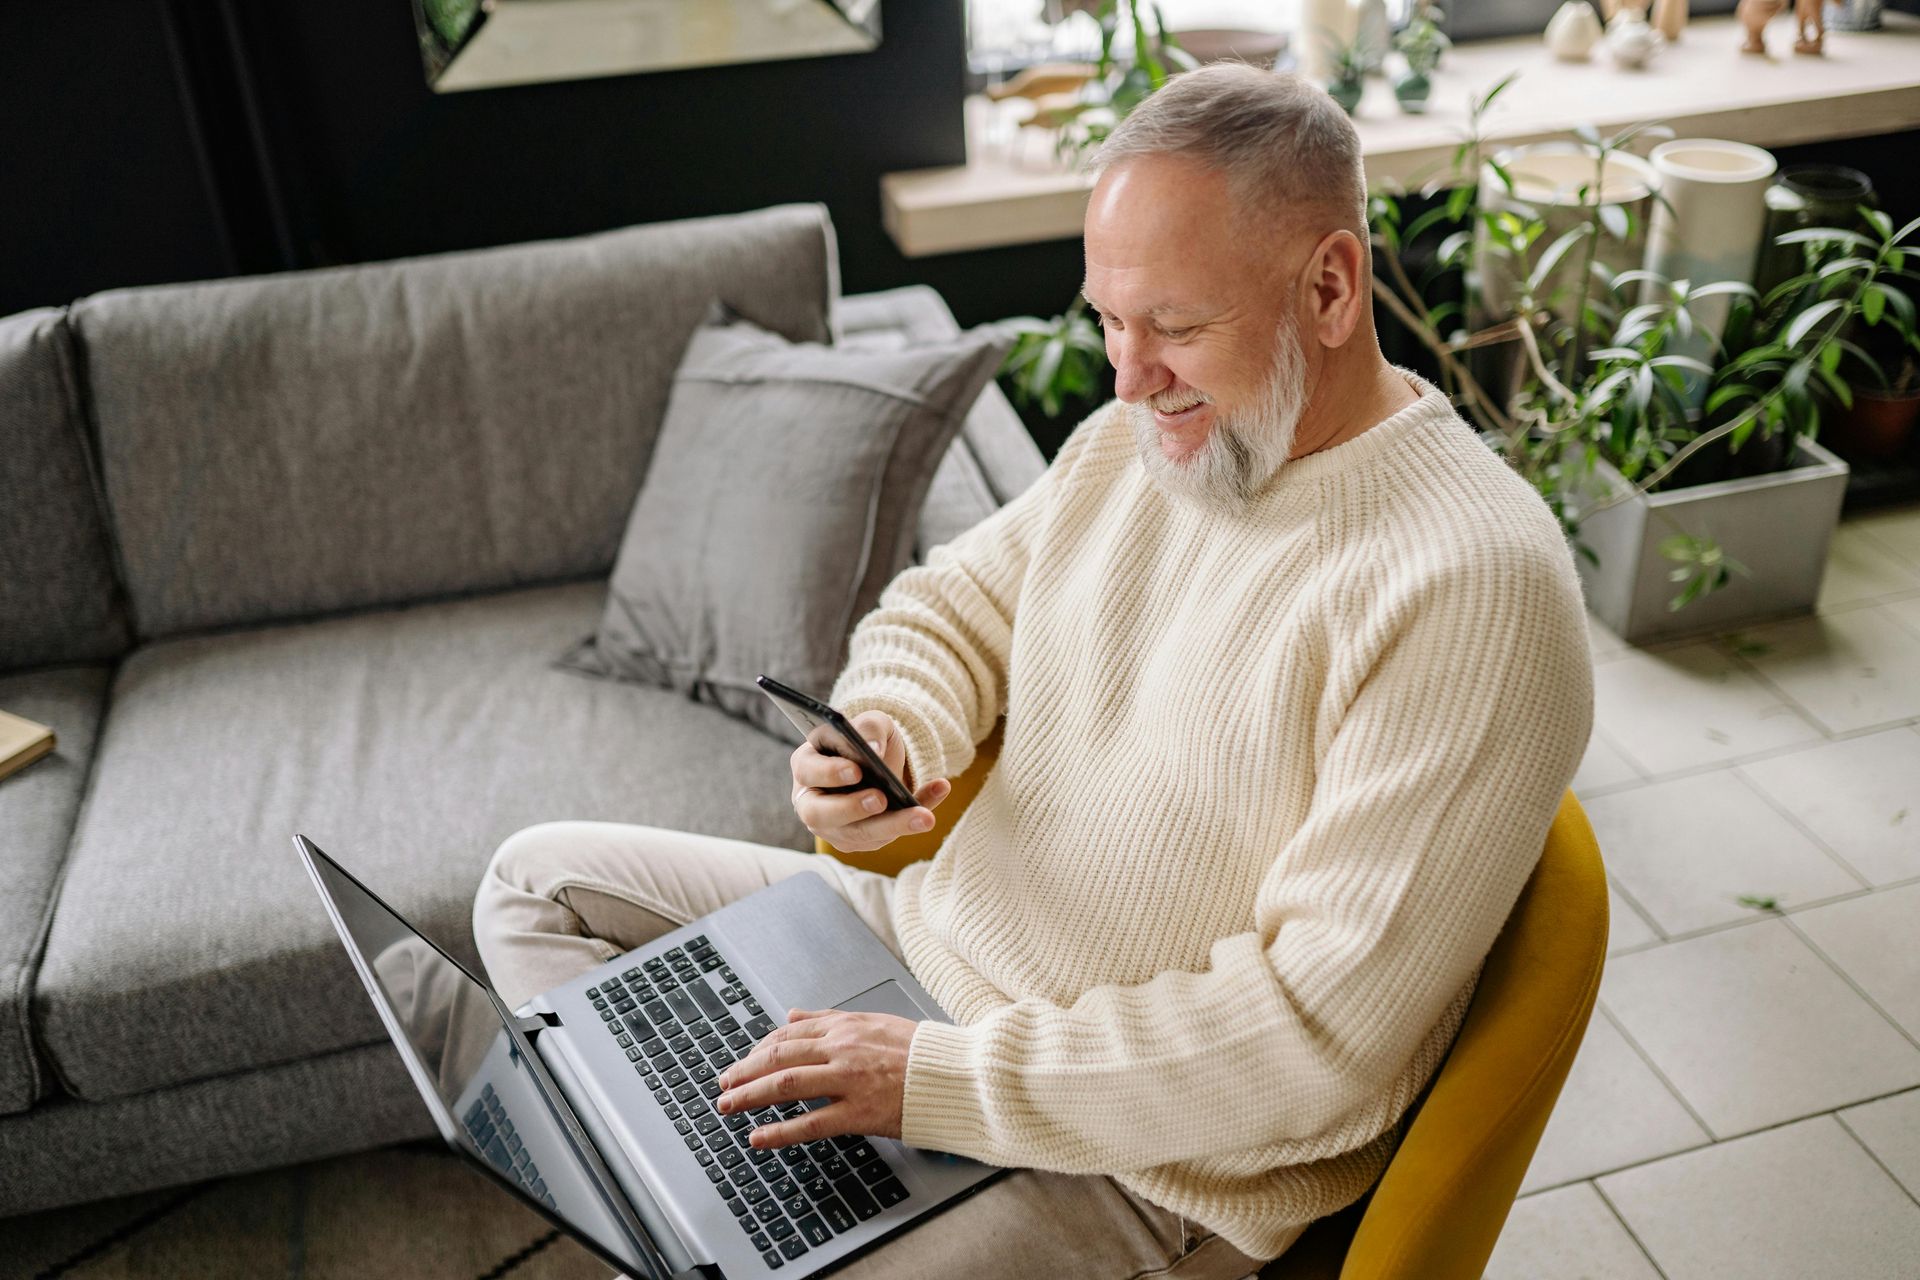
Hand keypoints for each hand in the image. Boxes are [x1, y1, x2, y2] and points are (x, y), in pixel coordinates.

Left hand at [714, 1008, 916, 1147]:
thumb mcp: (872, 1021)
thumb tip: (793, 1014)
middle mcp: (841, 1050)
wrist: (955, 1074)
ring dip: (749, 1096)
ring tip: (728, 1107)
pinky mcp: (859, 1113)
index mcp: (845, 1027)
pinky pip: (810, 1123)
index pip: (787, 1036)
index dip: (757, 1050)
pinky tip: (759, 1137)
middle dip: (743, 1072)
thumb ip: (829, 1019)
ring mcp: (848, 1081)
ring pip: (785, 1085)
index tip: (743, 1062)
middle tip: (724, 1085)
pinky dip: (779, 1131)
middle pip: (778, 1058)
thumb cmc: (919, 1051)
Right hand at [790, 710, 950, 852]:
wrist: (881, 760)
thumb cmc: (866, 738)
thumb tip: (873, 750)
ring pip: (856, 834)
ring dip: (892, 826)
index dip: (829, 773)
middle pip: (821, 814)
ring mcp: (832, 825)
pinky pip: (883, 837)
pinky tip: (935, 800)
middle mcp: (812, 800)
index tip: (857, 770)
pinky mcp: (856, 839)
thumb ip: (870, 729)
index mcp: (807, 764)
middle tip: (881, 799)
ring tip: (924, 816)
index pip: (808, 771)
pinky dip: (911, 820)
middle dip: (852, 808)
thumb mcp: (871, 722)